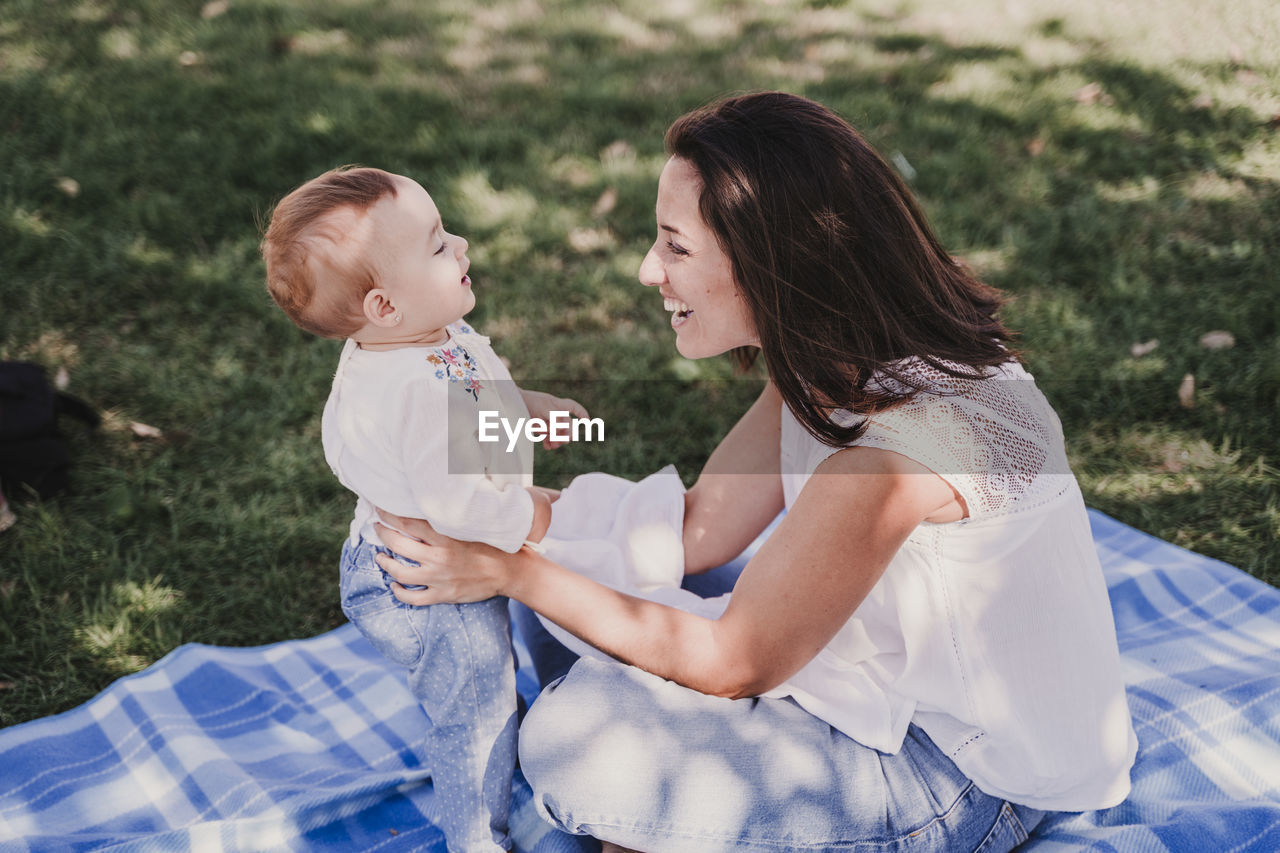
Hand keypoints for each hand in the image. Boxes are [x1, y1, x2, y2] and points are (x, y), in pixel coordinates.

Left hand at [373, 508, 524, 604]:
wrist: (512, 571)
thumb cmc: (495, 544)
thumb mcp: (473, 524)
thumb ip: (451, 516)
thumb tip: (434, 501)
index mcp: (446, 535)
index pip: (407, 522)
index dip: (388, 514)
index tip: (379, 509)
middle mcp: (438, 556)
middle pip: (398, 544)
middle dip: (383, 534)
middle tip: (377, 528)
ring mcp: (439, 577)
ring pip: (400, 572)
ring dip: (385, 563)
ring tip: (380, 557)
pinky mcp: (443, 595)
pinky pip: (413, 598)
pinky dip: (399, 592)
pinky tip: (394, 585)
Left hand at [519, 389, 588, 448]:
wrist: (508, 403)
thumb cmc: (527, 401)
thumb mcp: (545, 409)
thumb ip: (556, 419)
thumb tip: (563, 432)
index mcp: (556, 404)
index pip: (572, 407)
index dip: (581, 413)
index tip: (587, 421)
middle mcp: (552, 412)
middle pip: (566, 425)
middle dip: (566, 434)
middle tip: (564, 441)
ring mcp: (545, 420)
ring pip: (557, 433)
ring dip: (557, 440)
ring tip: (554, 445)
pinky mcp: (537, 427)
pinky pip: (546, 436)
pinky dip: (548, 442)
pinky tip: (547, 446)